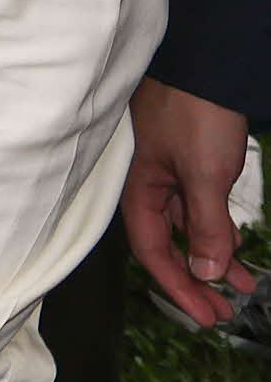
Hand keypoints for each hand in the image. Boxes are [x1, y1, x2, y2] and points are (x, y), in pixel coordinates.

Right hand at [122, 76, 259, 328]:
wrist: (208, 65)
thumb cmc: (195, 116)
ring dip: (212, 259)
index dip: (179, 287)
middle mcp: (150, 188)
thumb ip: (204, 226)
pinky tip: (234, 247)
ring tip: (240, 286)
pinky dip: (217, 232)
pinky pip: (200, 211)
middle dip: (194, 281)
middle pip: (168, 246)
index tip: (206, 316)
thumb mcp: (205, 175)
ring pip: (188, 230)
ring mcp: (171, 176)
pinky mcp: (191, 166)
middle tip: (221, 313)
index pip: (154, 252)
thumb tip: (205, 273)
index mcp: (140, 191)